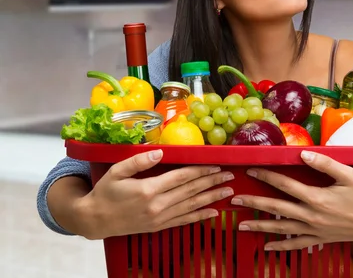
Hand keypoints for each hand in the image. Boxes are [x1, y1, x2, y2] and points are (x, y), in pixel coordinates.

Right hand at [77, 149, 233, 238]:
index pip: (182, 177)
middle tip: (230, 175)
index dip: (201, 170)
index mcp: (149, 189)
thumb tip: (160, 152)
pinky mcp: (158, 227)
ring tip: (228, 191)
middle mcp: (157, 205)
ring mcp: (159, 218)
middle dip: (212, 181)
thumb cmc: (105, 192)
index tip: (216, 164)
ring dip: (212, 197)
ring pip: (191, 206)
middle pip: (191, 190)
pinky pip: (184, 221)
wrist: (94, 220)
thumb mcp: (117, 171)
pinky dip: (200, 216)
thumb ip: (138, 160)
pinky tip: (213, 212)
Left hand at [232, 151, 352, 250]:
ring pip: (281, 228)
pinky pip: (296, 244)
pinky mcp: (320, 239)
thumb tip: (302, 153)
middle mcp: (311, 215)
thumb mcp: (347, 174)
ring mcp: (314, 229)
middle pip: (276, 208)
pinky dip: (280, 246)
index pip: (285, 184)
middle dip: (254, 203)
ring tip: (241, 225)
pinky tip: (267, 247)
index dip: (266, 176)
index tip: (251, 170)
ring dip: (260, 226)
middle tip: (235, 200)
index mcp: (316, 197)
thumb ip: (324, 163)